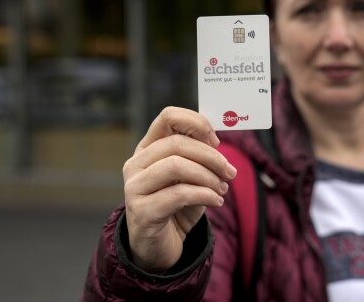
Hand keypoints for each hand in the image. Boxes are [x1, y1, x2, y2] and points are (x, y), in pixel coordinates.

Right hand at [122, 107, 235, 272]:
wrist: (160, 246)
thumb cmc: (178, 206)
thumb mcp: (192, 177)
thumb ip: (199, 158)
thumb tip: (216, 143)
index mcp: (148, 148)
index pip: (168, 117)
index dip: (197, 123)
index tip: (217, 142)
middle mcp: (136, 164)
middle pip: (177, 143)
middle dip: (211, 156)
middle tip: (229, 172)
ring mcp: (134, 187)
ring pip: (176, 166)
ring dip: (208, 177)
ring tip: (222, 189)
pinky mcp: (141, 211)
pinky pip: (179, 194)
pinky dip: (205, 195)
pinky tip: (216, 201)